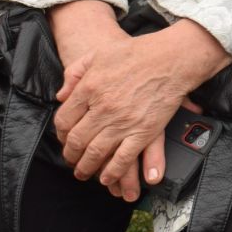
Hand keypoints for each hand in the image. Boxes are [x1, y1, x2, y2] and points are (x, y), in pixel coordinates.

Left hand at [51, 4, 228, 200]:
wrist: (170, 59)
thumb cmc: (136, 53)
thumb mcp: (98, 54)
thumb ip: (75, 73)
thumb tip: (61, 95)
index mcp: (89, 88)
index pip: (64, 119)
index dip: (61, 132)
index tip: (63, 138)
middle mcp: (103, 108)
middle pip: (77, 140)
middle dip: (71, 154)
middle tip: (71, 160)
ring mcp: (123, 122)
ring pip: (96, 153)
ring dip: (86, 167)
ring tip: (83, 173)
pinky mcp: (143, 132)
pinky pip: (123, 159)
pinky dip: (113, 172)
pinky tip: (107, 178)